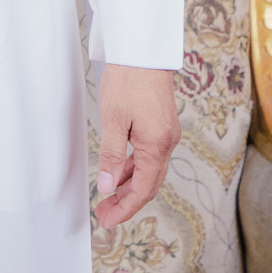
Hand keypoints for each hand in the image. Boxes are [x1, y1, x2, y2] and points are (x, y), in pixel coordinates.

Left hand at [94, 65, 179, 227]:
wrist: (143, 52)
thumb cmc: (128, 81)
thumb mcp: (114, 120)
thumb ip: (112, 155)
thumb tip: (107, 186)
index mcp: (157, 145)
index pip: (143, 189)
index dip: (126, 208)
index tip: (108, 220)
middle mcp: (166, 143)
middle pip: (148, 184)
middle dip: (127, 202)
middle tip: (104, 214)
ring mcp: (165, 134)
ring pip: (149, 170)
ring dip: (129, 186)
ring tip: (108, 199)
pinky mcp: (160, 126)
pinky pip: (148, 156)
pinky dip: (134, 168)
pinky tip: (120, 173)